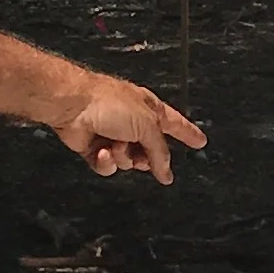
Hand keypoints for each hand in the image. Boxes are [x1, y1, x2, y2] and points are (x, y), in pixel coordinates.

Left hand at [54, 74, 206, 183]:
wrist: (73, 105)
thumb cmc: (108, 102)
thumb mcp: (147, 125)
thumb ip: (159, 151)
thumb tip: (165, 170)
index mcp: (149, 108)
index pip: (176, 124)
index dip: (189, 133)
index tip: (200, 141)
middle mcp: (132, 122)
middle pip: (150, 151)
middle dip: (146, 157)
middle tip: (142, 155)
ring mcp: (113, 135)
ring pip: (128, 162)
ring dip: (122, 157)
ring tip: (114, 144)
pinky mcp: (95, 148)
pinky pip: (108, 166)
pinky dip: (105, 161)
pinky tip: (100, 150)